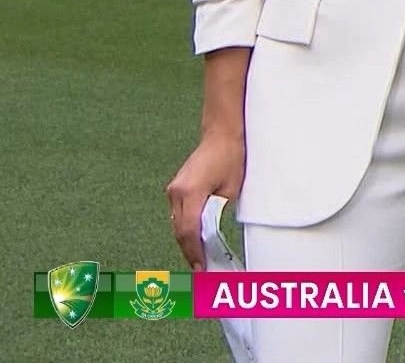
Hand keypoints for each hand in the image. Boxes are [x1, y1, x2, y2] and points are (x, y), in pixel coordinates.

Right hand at [166, 132, 244, 270]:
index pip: (189, 231)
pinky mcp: (175, 188)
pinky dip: (186, 228)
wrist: (220, 134)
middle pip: (180, 231)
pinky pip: (179, 215)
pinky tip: (196, 239)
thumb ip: (217, 212)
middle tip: (202, 269)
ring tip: (200, 259)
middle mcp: (176, 192)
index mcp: (190, 192)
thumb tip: (210, 234)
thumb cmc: (231, 158)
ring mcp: (173, 190)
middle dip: (190, 252)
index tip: (202, 268)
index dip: (195, 253)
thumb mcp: (230, 189)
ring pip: (177, 224)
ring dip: (188, 241)